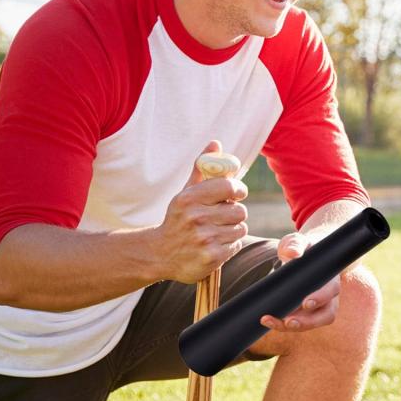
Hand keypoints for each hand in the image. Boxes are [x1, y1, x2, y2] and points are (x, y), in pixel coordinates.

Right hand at [155, 142, 247, 282]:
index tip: (237, 193)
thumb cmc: (178, 219)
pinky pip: (236, 244)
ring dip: (232, 230)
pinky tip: (214, 245)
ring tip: (216, 231)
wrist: (160, 254)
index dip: (238, 189)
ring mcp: (204, 239)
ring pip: (240, 228)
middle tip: (221, 216)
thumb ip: (202, 168)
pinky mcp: (212, 257)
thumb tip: (216, 143)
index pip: (229, 187)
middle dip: (234, 213)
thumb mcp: (186, 193)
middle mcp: (196, 218)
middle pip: (240, 210)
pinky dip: (230, 245)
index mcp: (189, 198)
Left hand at [259, 232, 340, 333]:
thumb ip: (295, 244)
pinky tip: (268, 320)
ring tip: (271, 322)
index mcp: (329, 277)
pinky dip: (284, 324)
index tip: (306, 303)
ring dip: (294, 326)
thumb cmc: (303, 248)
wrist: (306, 254)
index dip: (320, 298)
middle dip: (308, 321)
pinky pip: (300, 322)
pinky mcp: (307, 312)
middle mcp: (329, 295)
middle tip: (289, 322)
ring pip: (313, 323)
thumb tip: (291, 253)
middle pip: (326, 315)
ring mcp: (319, 306)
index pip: (331, 291)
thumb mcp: (298, 241)